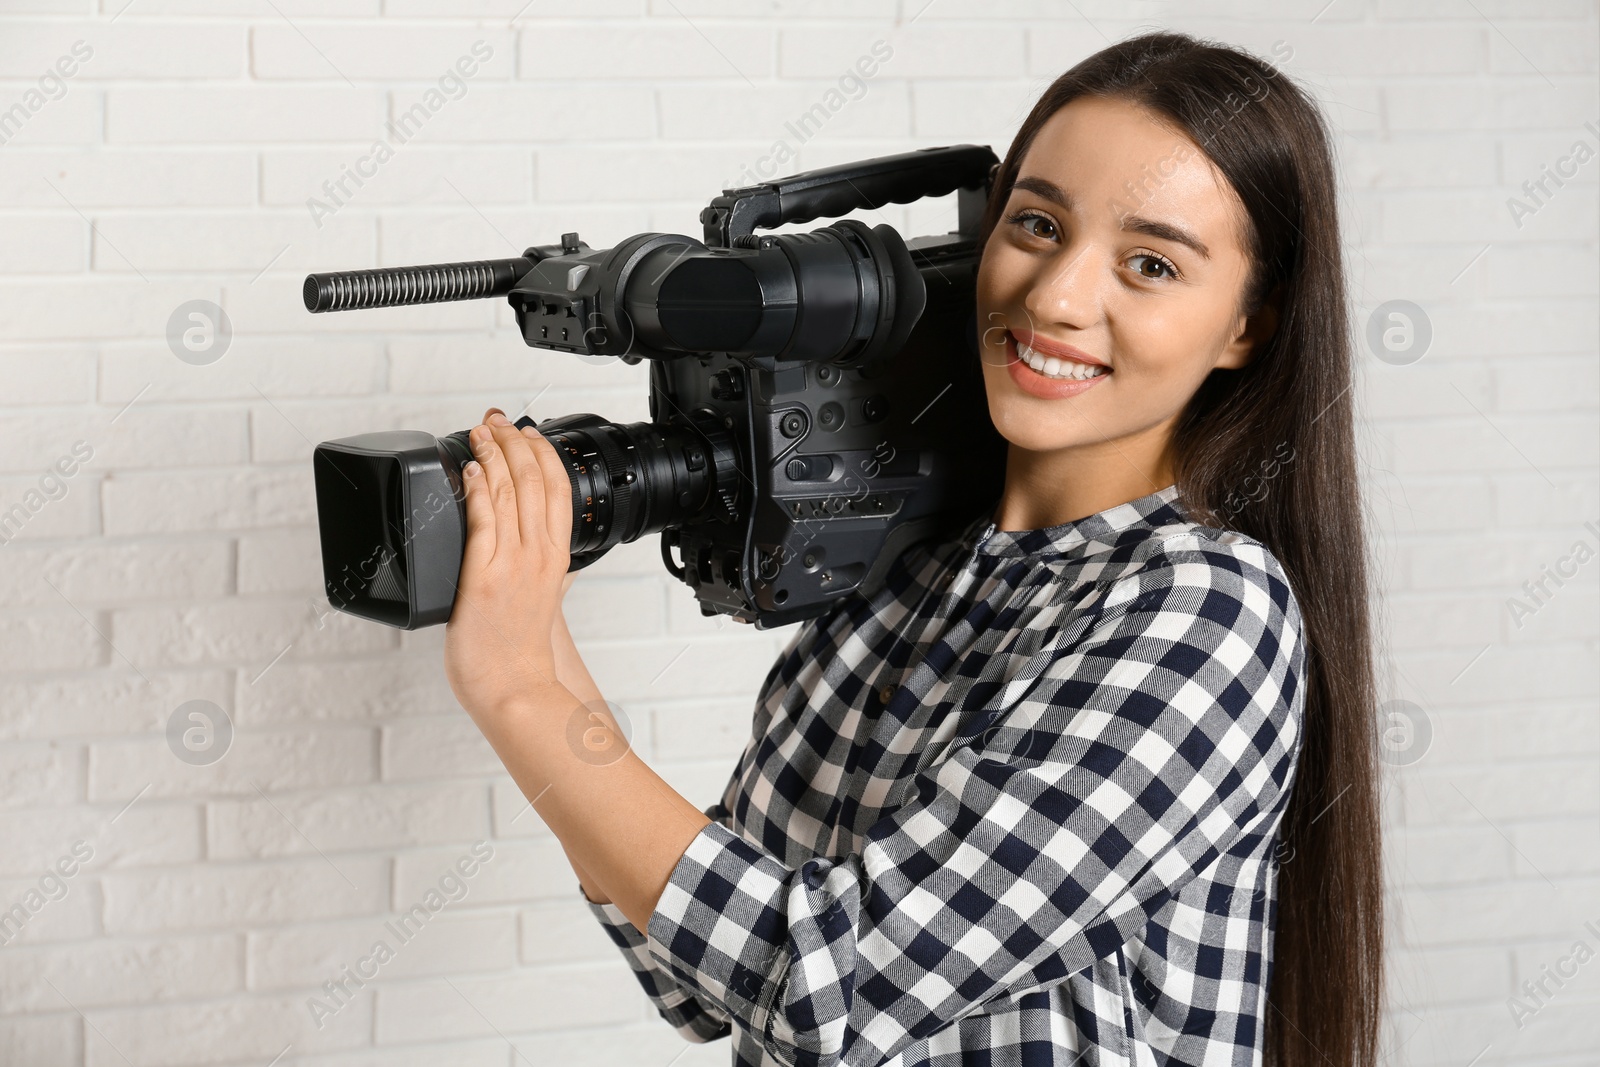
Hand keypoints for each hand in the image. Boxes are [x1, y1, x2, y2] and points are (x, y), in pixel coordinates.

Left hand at [443, 408, 574, 722]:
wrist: (513, 687)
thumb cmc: (524, 653)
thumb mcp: (551, 605)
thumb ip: (554, 578)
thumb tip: (560, 565)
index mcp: (557, 558)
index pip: (558, 488)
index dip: (541, 451)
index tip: (526, 431)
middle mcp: (540, 555)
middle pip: (533, 479)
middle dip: (513, 440)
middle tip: (495, 420)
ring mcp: (513, 563)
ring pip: (507, 491)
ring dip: (492, 453)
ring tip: (478, 432)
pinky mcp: (483, 575)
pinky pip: (482, 519)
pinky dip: (477, 488)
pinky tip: (470, 469)